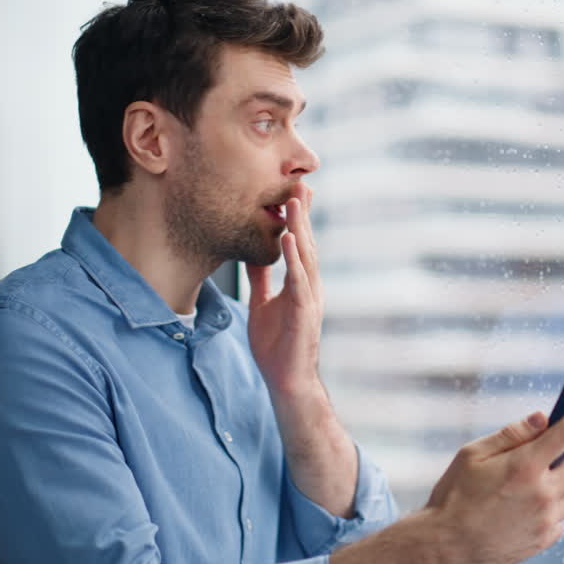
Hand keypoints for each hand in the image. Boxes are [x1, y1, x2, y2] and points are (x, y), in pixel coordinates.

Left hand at [246, 181, 323, 405]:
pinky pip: (299, 280)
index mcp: (299, 284)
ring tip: (293, 201)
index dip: (297, 218)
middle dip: (302, 214)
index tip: (293, 191)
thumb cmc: (277, 346)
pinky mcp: (304, 312)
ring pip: (306, 256)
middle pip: (306, 243)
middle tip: (298, 183)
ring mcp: (309, 298)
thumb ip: (261, 278)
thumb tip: (254, 253)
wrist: (286, 380)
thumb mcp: (262, 303)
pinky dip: (294, 258)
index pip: (299, 244)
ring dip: (300, 227)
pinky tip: (289, 239)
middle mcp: (309, 286)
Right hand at [423, 391, 563, 563]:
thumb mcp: (473, 454)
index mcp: (525, 467)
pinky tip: (542, 498)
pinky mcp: (543, 540)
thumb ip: (511, 435)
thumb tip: (542, 417)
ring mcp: (546, 520)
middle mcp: (542, 494)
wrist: (446, 546)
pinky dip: (558, 504)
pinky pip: (562, 517)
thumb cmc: (455, 495)